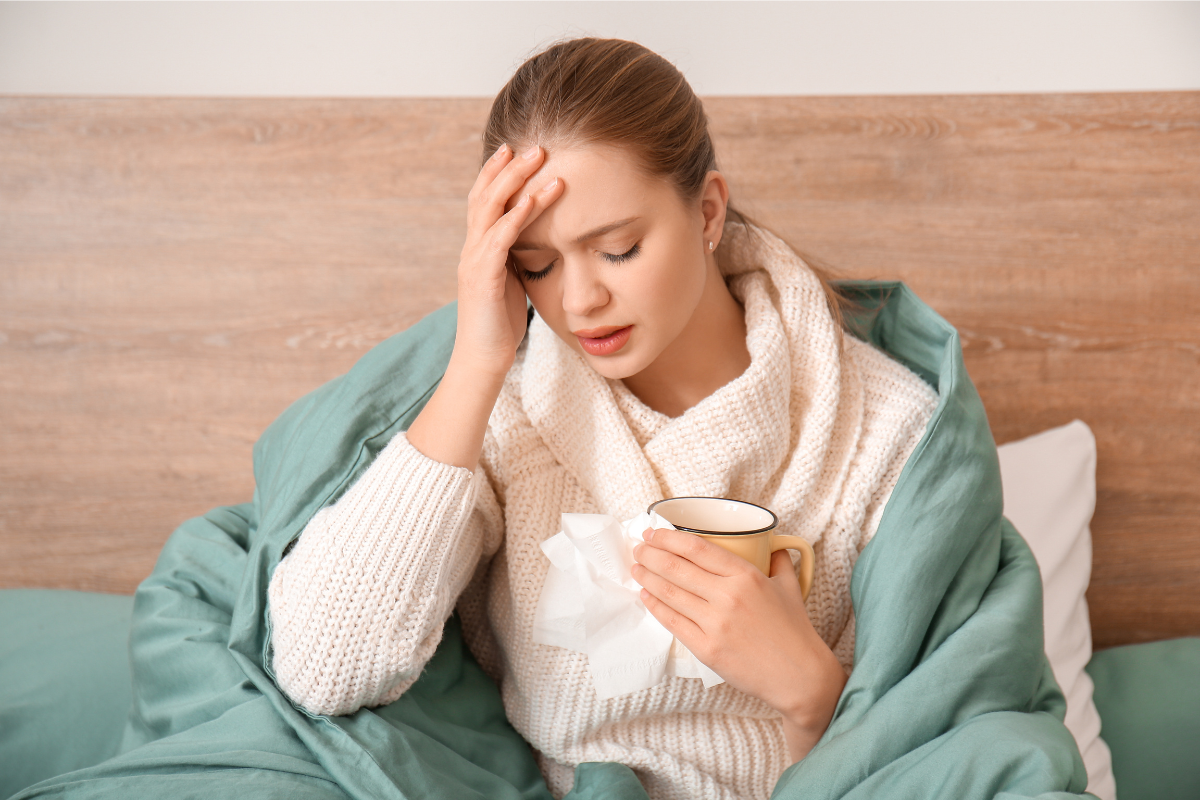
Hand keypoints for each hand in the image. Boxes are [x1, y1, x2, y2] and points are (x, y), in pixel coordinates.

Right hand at [455, 144, 564, 377]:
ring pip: (491, 209)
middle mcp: (471, 249)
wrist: (483, 359)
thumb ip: (515, 257)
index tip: (516, 150)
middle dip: (508, 167)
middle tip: (534, 145)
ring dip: (516, 181)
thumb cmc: (501, 324)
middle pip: (485, 195)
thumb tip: (534, 239)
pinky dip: (518, 216)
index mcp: (478, 249)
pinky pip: (500, 238)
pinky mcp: (483, 277)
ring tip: (540, 159)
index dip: (497, 173)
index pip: (484, 201)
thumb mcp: (511, 282)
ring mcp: (474, 261)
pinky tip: (535, 199)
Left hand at [631, 528, 846, 761]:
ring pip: (669, 593)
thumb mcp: (789, 586)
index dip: (670, 537)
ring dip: (647, 577)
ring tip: (637, 567)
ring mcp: (714, 624)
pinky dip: (655, 605)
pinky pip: (672, 621)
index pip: (697, 548)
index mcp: (746, 576)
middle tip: (639, 546)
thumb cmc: (794, 630)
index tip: (655, 531)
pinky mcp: (706, 648)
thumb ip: (778, 560)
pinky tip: (646, 595)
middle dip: (651, 554)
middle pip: (676, 568)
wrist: (799, 676)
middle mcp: (727, 597)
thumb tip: (771, 543)